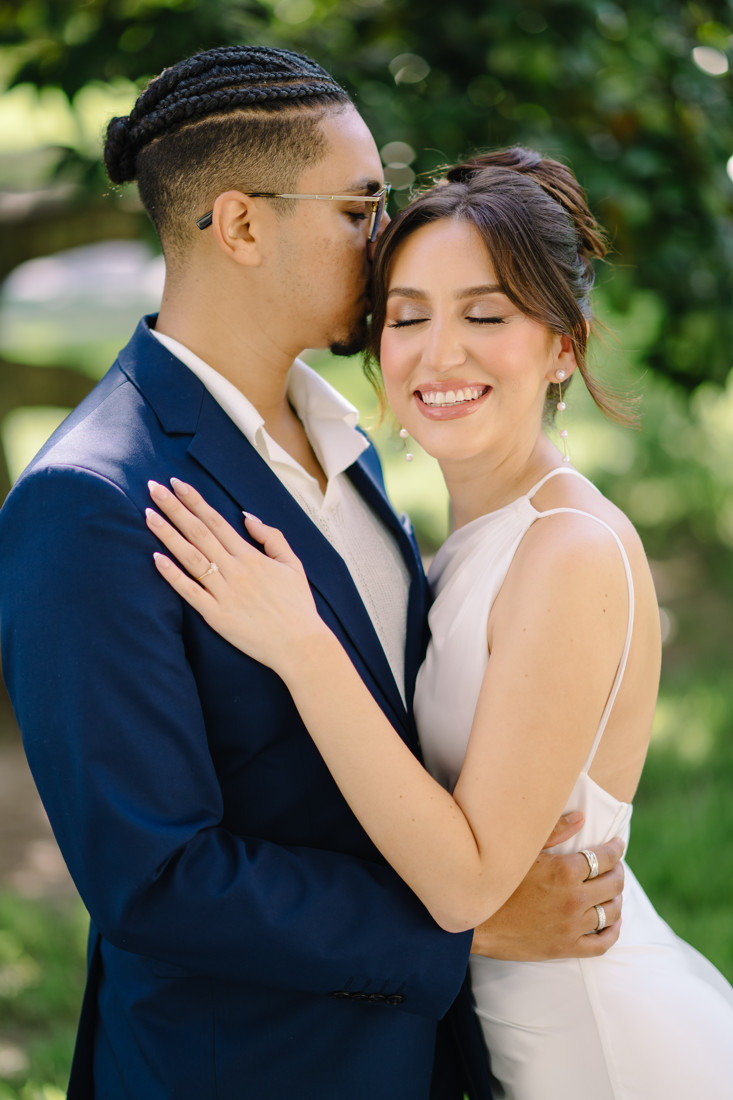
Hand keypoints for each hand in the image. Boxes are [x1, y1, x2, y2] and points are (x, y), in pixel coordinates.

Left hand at [146, 479, 329, 673]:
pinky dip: (172, 575)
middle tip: (153, 488)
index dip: (195, 501)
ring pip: (190, 557)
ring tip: (148, 515)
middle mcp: (235, 570)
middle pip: (199, 532)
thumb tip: (247, 516)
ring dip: (167, 535)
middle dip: (174, 508)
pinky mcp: (216, 616)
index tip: (176, 484)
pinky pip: (190, 592)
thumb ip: (271, 536)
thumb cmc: (297, 605)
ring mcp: (224, 593)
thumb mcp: (292, 564)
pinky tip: (156, 558)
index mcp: (251, 557)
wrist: (300, 645)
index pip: (217, 521)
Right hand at [470, 814, 623, 959]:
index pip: (604, 857)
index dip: (615, 849)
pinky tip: (613, 922)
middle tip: (616, 867)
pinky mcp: (566, 948)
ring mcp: (571, 926)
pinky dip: (613, 931)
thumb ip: (554, 831)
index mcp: (564, 871)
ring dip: (617, 898)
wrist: (473, 921)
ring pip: (611, 912)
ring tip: (613, 891)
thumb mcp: (523, 850)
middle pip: (613, 884)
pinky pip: (602, 943)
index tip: (618, 844)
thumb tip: (581, 818)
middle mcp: (573, 899)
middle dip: (618, 871)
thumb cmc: (496, 880)